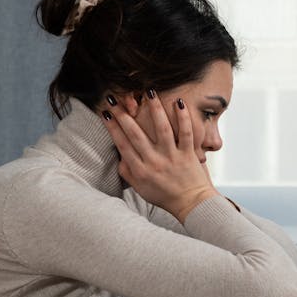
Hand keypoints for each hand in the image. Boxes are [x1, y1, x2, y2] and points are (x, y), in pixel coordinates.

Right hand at [101, 90, 217, 221]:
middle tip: (116, 98)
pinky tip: (179, 102)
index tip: (105, 113)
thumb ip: (127, 172)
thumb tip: (119, 155)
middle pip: (136, 134)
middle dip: (124, 115)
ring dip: (154, 109)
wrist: (191, 204)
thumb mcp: (140, 188)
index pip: (122, 145)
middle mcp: (155, 162)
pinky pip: (186, 133)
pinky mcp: (189, 154)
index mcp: (140, 170)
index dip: (112, 127)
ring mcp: (172, 157)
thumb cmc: (164, 196)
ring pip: (162, 129)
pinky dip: (183, 118)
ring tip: (148, 91)